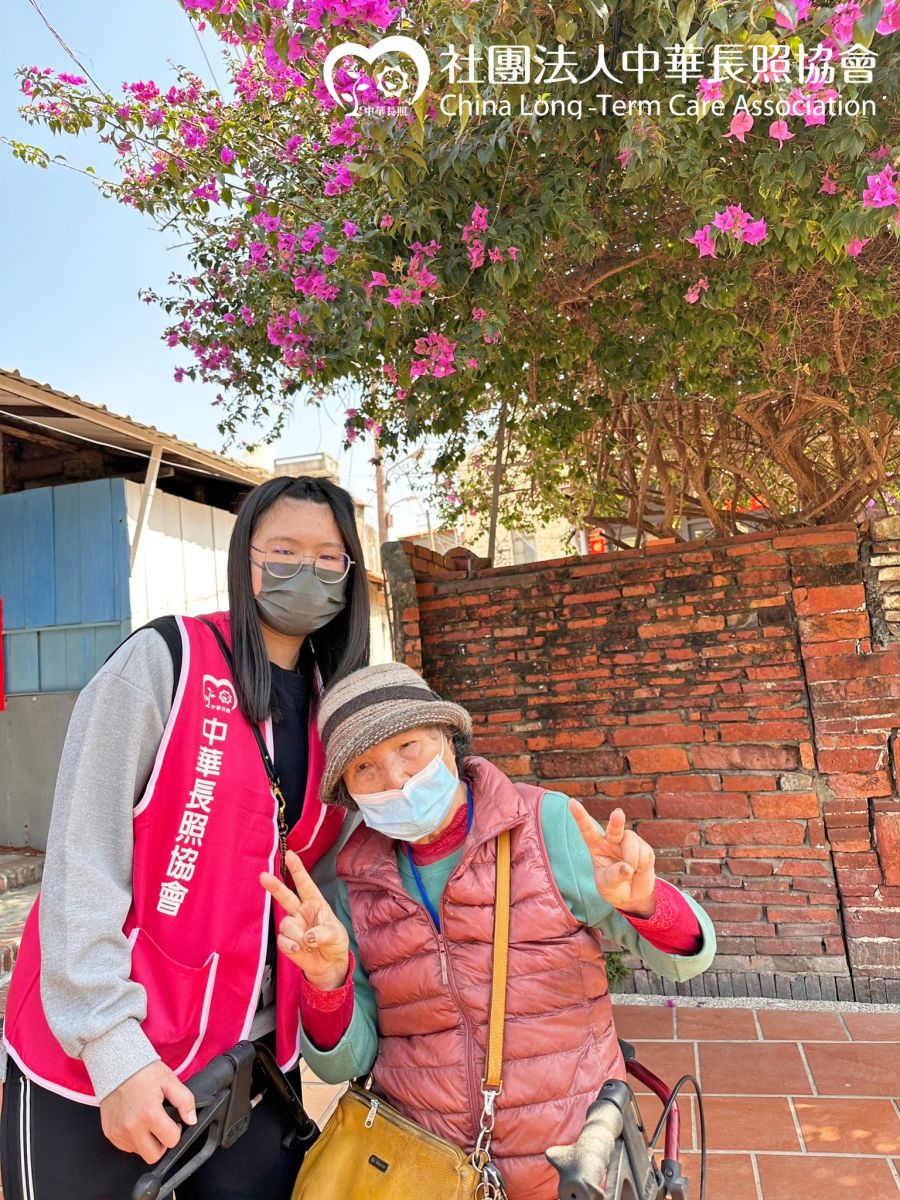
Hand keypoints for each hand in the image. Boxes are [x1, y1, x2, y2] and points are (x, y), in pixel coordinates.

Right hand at [99, 1060, 196, 1163]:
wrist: (116, 1064)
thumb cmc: (142, 1071)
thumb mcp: (170, 1080)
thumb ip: (185, 1101)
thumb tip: (192, 1119)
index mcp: (150, 1114)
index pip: (171, 1140)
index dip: (176, 1131)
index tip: (173, 1122)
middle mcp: (132, 1127)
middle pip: (154, 1156)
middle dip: (162, 1143)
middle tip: (161, 1126)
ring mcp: (119, 1132)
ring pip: (139, 1152)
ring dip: (146, 1142)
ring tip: (147, 1121)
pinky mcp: (110, 1133)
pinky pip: (126, 1147)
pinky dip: (133, 1139)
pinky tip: (136, 1122)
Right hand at [260, 849, 349, 989]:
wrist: (330, 965)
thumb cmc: (335, 943)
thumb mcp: (337, 935)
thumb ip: (324, 933)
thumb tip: (308, 937)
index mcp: (315, 903)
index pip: (305, 884)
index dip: (297, 870)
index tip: (289, 855)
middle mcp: (302, 912)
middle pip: (286, 897)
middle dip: (275, 886)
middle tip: (263, 876)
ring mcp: (293, 926)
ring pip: (286, 924)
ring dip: (297, 935)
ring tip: (308, 944)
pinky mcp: (287, 941)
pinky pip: (282, 940)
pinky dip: (290, 945)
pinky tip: (298, 950)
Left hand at [569, 802, 657, 916]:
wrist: (632, 895)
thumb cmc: (613, 887)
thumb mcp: (607, 885)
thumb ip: (614, 876)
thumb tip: (626, 867)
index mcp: (596, 846)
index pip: (587, 830)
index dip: (580, 816)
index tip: (572, 803)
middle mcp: (612, 840)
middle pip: (614, 828)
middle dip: (617, 821)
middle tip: (618, 814)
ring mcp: (629, 842)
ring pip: (632, 843)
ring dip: (631, 860)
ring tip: (630, 872)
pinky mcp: (645, 847)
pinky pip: (644, 853)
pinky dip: (642, 865)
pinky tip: (639, 870)